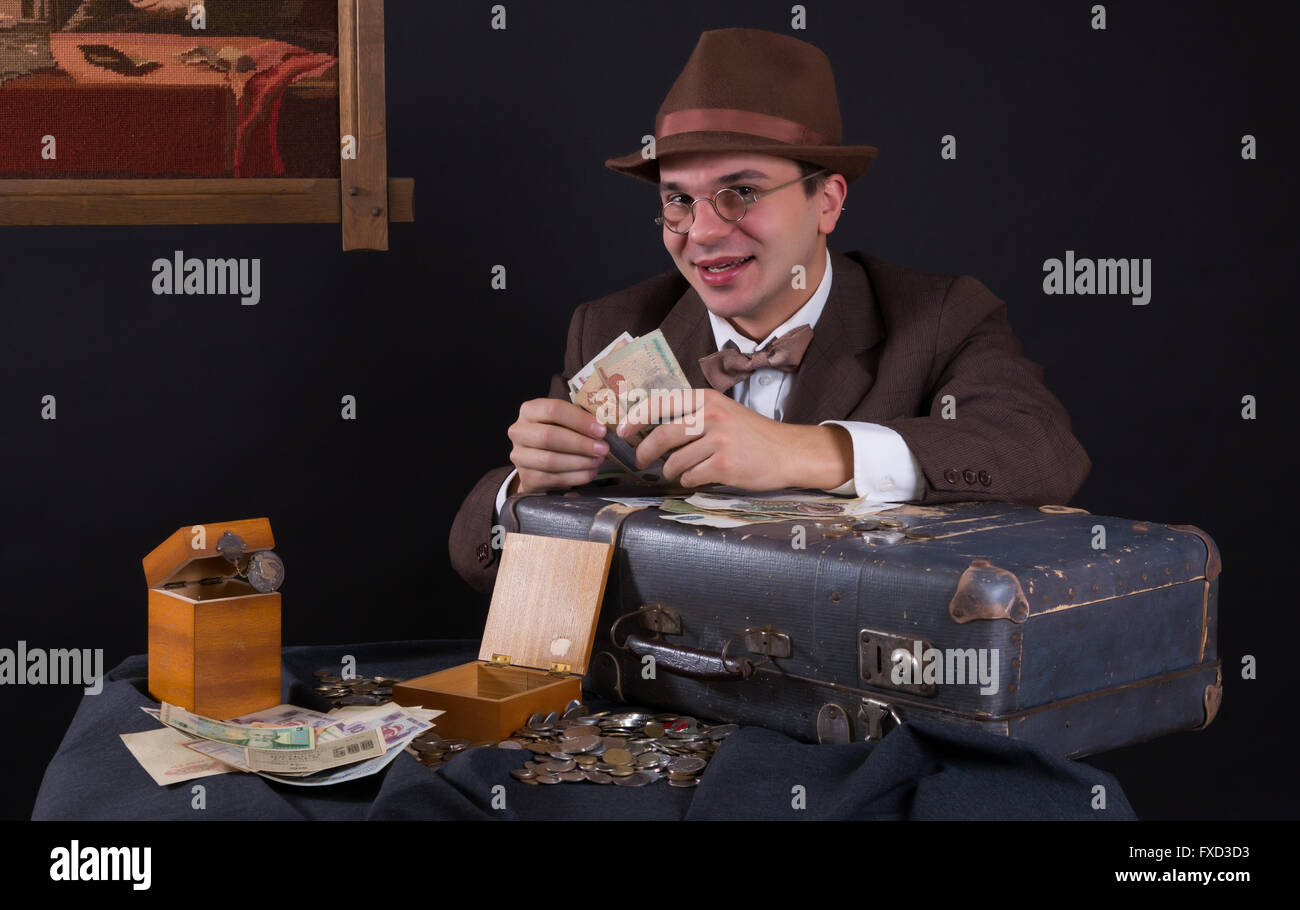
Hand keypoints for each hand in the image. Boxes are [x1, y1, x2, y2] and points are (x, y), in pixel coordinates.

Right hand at [507, 398, 609, 493]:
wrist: (539, 461)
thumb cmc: (559, 434)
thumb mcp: (567, 420)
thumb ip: (583, 418)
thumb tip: (606, 423)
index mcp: (530, 410)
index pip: (553, 410)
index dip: (579, 420)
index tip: (601, 430)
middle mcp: (519, 432)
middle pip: (549, 436)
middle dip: (580, 444)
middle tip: (603, 448)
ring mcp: (519, 456)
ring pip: (550, 460)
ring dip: (580, 461)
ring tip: (598, 460)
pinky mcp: (527, 478)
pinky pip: (553, 479)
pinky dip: (576, 477)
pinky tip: (590, 472)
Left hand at [617, 389, 853, 489]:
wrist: (788, 452)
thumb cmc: (752, 434)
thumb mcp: (723, 412)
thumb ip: (693, 415)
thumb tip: (652, 428)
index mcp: (707, 399)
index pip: (660, 403)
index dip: (636, 418)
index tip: (622, 431)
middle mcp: (711, 416)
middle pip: (662, 435)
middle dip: (645, 452)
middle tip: (640, 461)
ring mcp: (719, 441)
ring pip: (675, 461)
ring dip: (670, 471)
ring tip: (677, 471)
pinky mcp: (724, 465)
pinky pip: (691, 476)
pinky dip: (688, 480)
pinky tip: (697, 477)